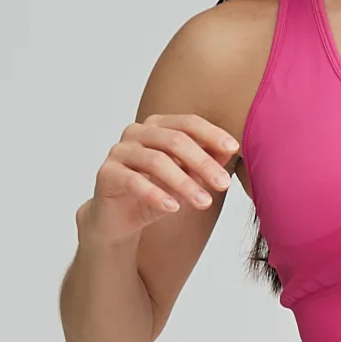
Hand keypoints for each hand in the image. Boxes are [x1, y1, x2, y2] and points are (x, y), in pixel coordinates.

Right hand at [85, 113, 240, 243]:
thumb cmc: (156, 192)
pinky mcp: (106, 173)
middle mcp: (136, 133)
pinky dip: (155, 194)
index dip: (211, 133)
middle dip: (202, 162)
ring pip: (155, 160)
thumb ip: (205, 161)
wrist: (120, 218)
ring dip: (183, 182)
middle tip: (223, 183)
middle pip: (174, 140)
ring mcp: (119, 151)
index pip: (187, 123)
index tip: (233, 148)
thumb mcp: (187, 178)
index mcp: (158, 127)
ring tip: (203, 202)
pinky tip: (173, 207)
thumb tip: (230, 149)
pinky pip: (133, 181)